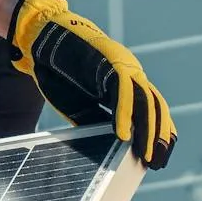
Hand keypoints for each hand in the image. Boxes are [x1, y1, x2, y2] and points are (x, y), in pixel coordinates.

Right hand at [8, 0, 175, 169]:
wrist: (44, 38)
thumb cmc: (59, 71)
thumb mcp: (80, 104)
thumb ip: (97, 119)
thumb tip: (112, 144)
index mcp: (124, 85)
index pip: (150, 112)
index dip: (156, 135)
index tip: (156, 158)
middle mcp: (130, 75)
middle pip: (155, 109)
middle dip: (157, 137)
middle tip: (157, 162)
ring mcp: (124, 67)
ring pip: (146, 101)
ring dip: (148, 130)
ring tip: (146, 154)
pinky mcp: (112, 62)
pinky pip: (123, 92)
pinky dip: (124, 114)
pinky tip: (122, 135)